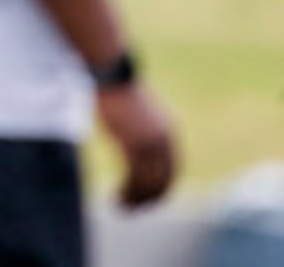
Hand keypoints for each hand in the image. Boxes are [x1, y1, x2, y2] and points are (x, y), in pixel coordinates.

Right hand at [97, 82, 177, 209]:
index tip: (146, 199)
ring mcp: (149, 142)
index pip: (171, 170)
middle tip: (134, 209)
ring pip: (149, 182)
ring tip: (123, 208)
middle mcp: (163, 141)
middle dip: (150, 198)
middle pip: (163, 179)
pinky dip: (129, 192)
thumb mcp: (135, 116)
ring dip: (137, 198)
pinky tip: (118, 198)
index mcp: (166, 134)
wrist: (112, 74)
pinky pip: (135, 177)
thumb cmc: (117, 91)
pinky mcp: (134, 143)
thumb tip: (132, 143)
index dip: (160, 188)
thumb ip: (140, 132)